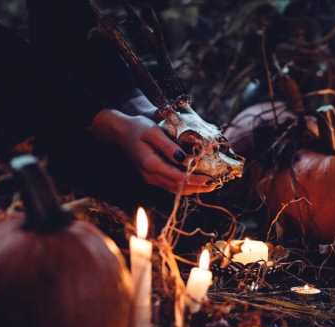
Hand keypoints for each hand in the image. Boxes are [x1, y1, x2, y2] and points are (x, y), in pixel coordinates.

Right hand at [91, 109, 215, 194]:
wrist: (119, 133)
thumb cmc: (137, 128)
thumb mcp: (152, 132)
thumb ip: (168, 146)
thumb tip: (185, 159)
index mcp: (151, 165)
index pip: (178, 178)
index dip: (195, 181)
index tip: (211, 180)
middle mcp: (150, 176)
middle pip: (178, 188)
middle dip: (198, 188)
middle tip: (215, 185)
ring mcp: (150, 179)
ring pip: (174, 189)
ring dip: (192, 189)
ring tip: (210, 186)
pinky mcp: (151, 177)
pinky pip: (170, 185)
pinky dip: (184, 186)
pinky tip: (195, 182)